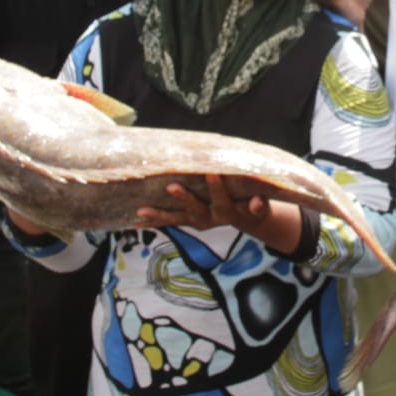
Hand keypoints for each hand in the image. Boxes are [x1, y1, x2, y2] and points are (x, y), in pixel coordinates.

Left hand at [135, 174, 271, 234]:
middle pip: (196, 210)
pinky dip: (153, 221)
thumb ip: (258, 205)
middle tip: (171, 186)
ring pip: (177, 218)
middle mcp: (211, 218)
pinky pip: (171, 221)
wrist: (249, 218)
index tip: (212, 173)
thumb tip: (257, 201)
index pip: (223, 200)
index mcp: (229, 212)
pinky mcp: (189, 220)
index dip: (217, 189)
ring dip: (159, 215)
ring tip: (141, 211)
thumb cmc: (254, 203)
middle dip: (184, 199)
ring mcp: (198, 220)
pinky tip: (135, 220)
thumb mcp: (259, 205)